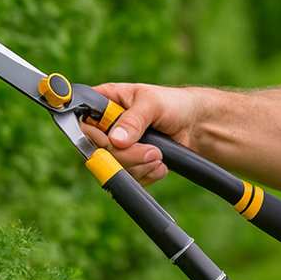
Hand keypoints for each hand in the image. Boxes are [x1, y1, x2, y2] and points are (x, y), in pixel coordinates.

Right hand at [80, 82, 201, 185]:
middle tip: (151, 151)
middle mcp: (107, 125)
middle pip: (98, 150)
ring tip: (158, 155)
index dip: (94, 135)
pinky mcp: (130, 163)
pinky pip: (127, 178)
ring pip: (113, 167)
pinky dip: (145, 175)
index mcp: (106, 102)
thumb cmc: (174, 104)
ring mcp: (118, 146)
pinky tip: (159, 164)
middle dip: (126, 155)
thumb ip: (133, 120)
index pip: (83, 121)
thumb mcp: (152, 104)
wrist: (197, 125)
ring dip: (139, 165)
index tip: (112, 142)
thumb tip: (116, 139)